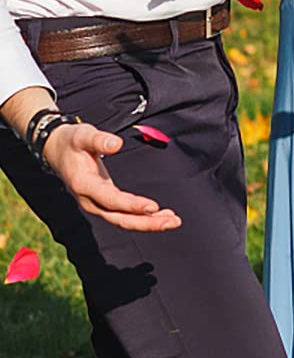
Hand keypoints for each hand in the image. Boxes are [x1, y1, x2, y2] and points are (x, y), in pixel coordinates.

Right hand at [43, 122, 181, 231]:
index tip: (153, 207)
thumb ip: (99, 140)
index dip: (131, 205)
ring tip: (173, 220)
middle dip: (146, 222)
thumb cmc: (72, 141)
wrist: (57, 150)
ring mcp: (96, 203)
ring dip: (148, 223)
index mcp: (84, 184)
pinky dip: (142, 216)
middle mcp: (89, 200)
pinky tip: (161, 214)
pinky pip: (123, 214)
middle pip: (119, 218)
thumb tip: (117, 144)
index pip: (110, 199)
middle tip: (172, 222)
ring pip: (123, 220)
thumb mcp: (83, 135)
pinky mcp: (103, 202)